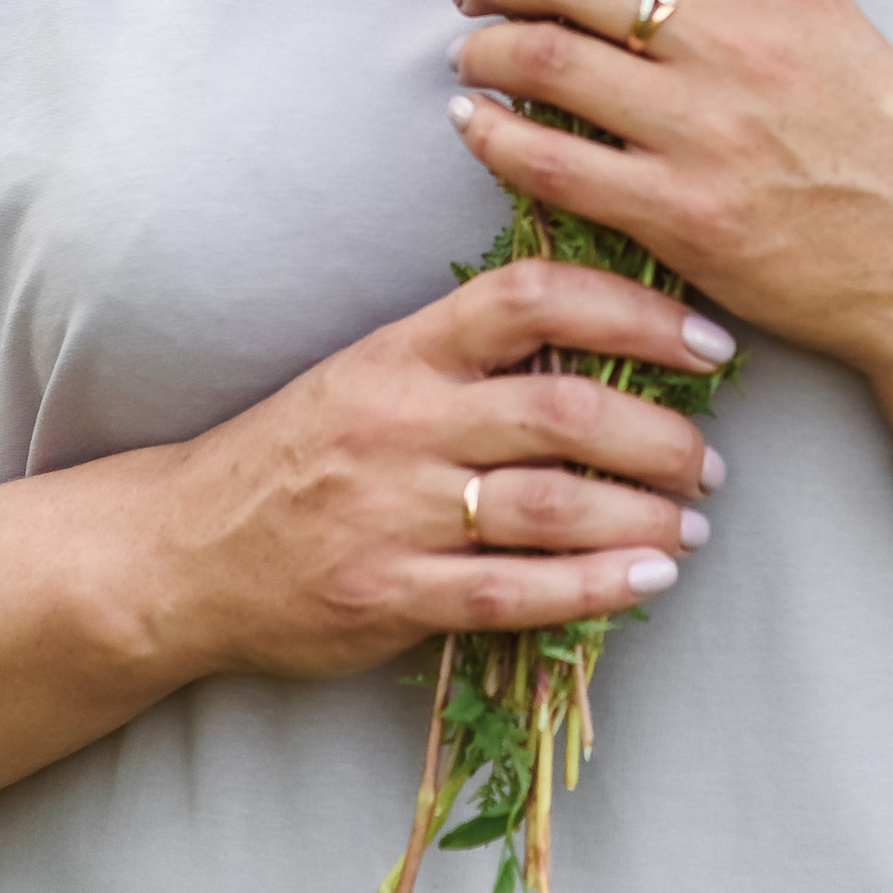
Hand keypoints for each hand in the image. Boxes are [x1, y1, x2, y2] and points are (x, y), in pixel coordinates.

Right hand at [156, 255, 729, 683]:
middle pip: (562, 410)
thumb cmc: (300, 453)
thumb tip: (605, 344)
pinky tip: (648, 579)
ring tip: (694, 521)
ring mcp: (394, 512)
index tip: (706, 342)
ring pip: (551, 507)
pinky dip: (595, 588)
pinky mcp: (388, 594)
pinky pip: (512, 593)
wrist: (182, 548)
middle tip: (710, 456)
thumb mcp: (373, 372)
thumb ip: (470, 356)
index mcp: (403, 351)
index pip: (533, 298)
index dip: (635, 311)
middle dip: (661, 435)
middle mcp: (402, 422)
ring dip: (645, 515)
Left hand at [443, 0, 892, 379]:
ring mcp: (708, 132)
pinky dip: (494, 137)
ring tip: (473, 53)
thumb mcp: (835, 30)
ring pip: (547, 62)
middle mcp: (741, 44)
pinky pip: (550, 165)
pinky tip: (476, 126)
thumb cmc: (892, 151)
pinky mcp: (682, 217)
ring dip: (486, 49)